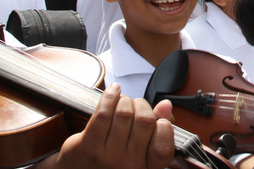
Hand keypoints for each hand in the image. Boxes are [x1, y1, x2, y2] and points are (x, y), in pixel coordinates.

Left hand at [50, 84, 174, 168]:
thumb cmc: (113, 159)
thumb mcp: (139, 151)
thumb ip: (157, 130)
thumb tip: (165, 105)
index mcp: (146, 168)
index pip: (162, 148)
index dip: (165, 128)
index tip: (159, 120)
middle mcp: (128, 166)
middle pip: (144, 121)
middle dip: (141, 105)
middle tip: (136, 105)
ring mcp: (108, 158)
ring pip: (124, 113)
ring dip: (124, 100)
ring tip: (122, 101)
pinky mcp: (88, 147)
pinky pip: (103, 113)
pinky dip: (110, 97)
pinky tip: (113, 92)